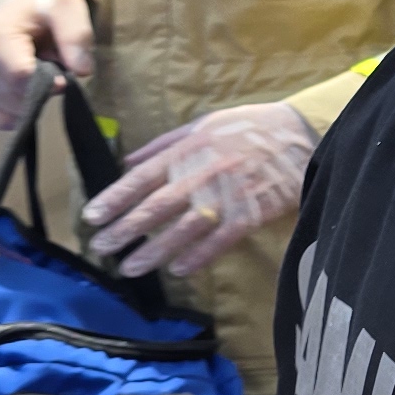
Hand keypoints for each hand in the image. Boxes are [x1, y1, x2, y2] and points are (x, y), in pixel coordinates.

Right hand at [0, 0, 94, 131]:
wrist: (12, 12)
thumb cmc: (41, 11)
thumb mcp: (66, 8)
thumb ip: (76, 34)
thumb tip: (80, 70)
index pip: (19, 76)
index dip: (48, 82)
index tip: (61, 75)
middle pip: (15, 96)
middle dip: (40, 90)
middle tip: (47, 69)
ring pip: (8, 111)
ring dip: (30, 100)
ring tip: (33, 74)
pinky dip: (17, 113)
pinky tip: (23, 92)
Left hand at [86, 101, 315, 276]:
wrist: (302, 134)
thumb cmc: (250, 127)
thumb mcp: (203, 124)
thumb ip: (164, 144)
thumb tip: (127, 160)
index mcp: (187, 150)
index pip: (142, 177)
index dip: (115, 198)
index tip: (92, 216)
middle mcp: (202, 174)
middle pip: (157, 206)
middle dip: (125, 229)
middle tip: (101, 247)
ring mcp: (228, 195)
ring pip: (184, 228)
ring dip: (155, 250)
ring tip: (130, 267)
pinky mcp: (252, 212)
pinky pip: (221, 239)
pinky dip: (200, 255)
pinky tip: (179, 270)